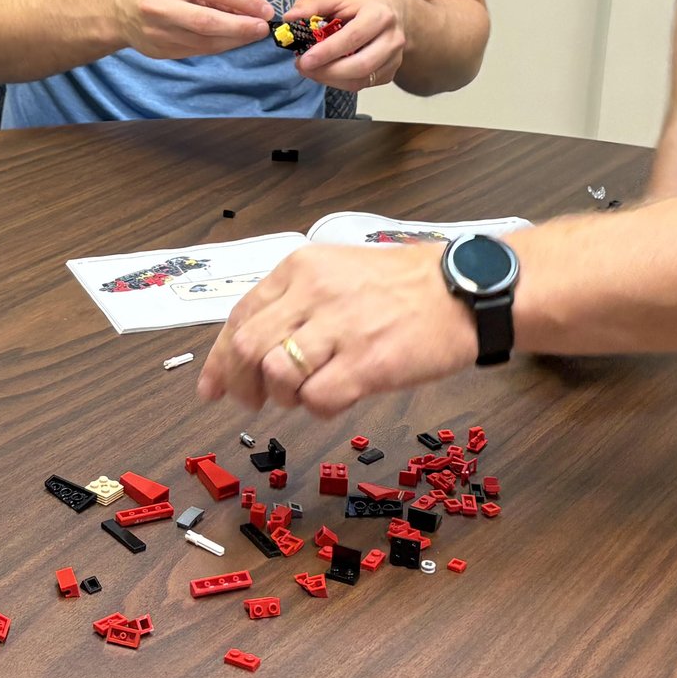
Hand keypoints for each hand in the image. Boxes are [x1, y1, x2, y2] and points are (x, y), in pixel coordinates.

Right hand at [108, 0, 274, 59]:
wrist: (116, 11)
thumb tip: (246, 6)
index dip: (244, 1)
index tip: (265, 8)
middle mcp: (162, 7)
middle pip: (210, 22)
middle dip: (242, 27)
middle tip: (262, 28)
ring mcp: (160, 33)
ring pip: (206, 41)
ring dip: (234, 39)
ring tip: (251, 33)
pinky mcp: (162, 52)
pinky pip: (198, 51)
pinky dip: (219, 46)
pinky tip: (231, 40)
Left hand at [197, 239, 476, 415]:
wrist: (464, 290)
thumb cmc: (403, 287)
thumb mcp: (337, 273)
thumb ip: (293, 303)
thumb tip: (248, 351)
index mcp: (301, 268)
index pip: (239, 316)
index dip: (218, 360)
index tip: (212, 387)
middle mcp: (314, 292)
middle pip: (245, 348)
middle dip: (241, 384)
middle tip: (253, 401)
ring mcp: (341, 327)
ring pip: (276, 374)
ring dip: (283, 397)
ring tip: (306, 394)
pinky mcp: (368, 362)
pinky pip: (318, 399)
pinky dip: (319, 409)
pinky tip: (338, 399)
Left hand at [281, 0, 415, 91]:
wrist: (394, 9)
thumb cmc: (363, 1)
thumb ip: (312, 4)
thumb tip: (290, 17)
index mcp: (380, 15)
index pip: (352, 38)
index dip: (327, 52)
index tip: (304, 60)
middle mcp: (392, 39)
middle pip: (360, 66)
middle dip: (327, 72)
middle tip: (302, 67)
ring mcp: (394, 58)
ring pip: (361, 80)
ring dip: (330, 80)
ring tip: (310, 70)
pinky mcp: (389, 72)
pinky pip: (362, 85)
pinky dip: (340, 82)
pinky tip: (326, 71)